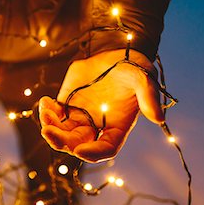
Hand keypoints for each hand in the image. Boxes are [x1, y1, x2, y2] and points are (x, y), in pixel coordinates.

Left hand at [39, 49, 163, 162]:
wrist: (115, 51)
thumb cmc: (133, 67)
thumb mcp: (144, 78)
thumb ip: (148, 96)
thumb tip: (158, 119)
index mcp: (117, 126)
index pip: (105, 148)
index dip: (93, 153)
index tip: (79, 151)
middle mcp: (96, 126)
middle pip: (77, 144)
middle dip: (62, 142)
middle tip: (48, 132)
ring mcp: (79, 116)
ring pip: (62, 132)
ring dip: (50, 128)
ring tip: (46, 113)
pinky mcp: (67, 103)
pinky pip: (53, 115)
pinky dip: (46, 112)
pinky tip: (45, 101)